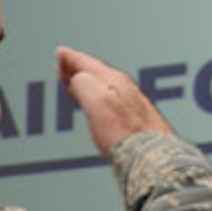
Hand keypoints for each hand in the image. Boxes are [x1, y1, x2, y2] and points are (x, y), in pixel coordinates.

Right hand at [57, 46, 172, 155]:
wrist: (150, 157)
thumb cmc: (125, 132)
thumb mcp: (95, 99)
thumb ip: (83, 83)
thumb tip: (77, 79)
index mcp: (114, 80)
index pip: (88, 64)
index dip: (71, 58)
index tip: (61, 53)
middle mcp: (126, 90)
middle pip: (97, 75)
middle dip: (79, 69)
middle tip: (65, 65)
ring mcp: (133, 107)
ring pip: (105, 88)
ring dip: (89, 85)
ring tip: (77, 84)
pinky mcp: (137, 124)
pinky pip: (113, 103)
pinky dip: (100, 101)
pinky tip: (99, 109)